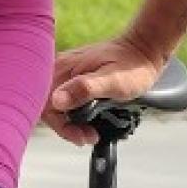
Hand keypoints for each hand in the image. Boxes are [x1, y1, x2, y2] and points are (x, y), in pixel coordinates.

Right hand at [46, 31, 166, 144]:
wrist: (143, 52)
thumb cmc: (131, 66)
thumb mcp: (112, 81)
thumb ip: (85, 89)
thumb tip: (57, 100)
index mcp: (62, 68)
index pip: (43, 104)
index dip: (59, 124)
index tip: (79, 134)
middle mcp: (59, 70)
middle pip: (48, 108)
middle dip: (66, 128)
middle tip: (90, 135)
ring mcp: (66, 75)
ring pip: (56, 108)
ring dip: (71, 125)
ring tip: (92, 132)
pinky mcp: (73, 80)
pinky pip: (66, 103)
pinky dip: (75, 118)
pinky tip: (89, 122)